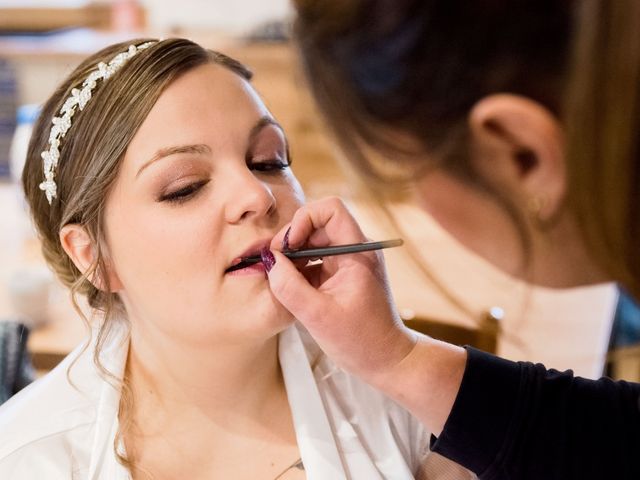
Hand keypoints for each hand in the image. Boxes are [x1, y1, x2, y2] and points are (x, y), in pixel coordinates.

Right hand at [265, 197, 416, 383]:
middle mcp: (355, 251)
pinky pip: (314, 261)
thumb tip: (269, 261)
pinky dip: (298, 270)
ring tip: (280, 278)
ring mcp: (348, 263)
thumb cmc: (361, 341)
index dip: (304, 220)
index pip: (330, 210)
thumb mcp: (319, 316)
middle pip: (317, 223)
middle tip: (275, 264)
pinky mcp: (340, 276)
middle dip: (292, 239)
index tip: (288, 246)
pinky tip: (289, 289)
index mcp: (358, 252)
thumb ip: (290, 287)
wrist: (387, 361)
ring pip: (313, 241)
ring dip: (292, 255)